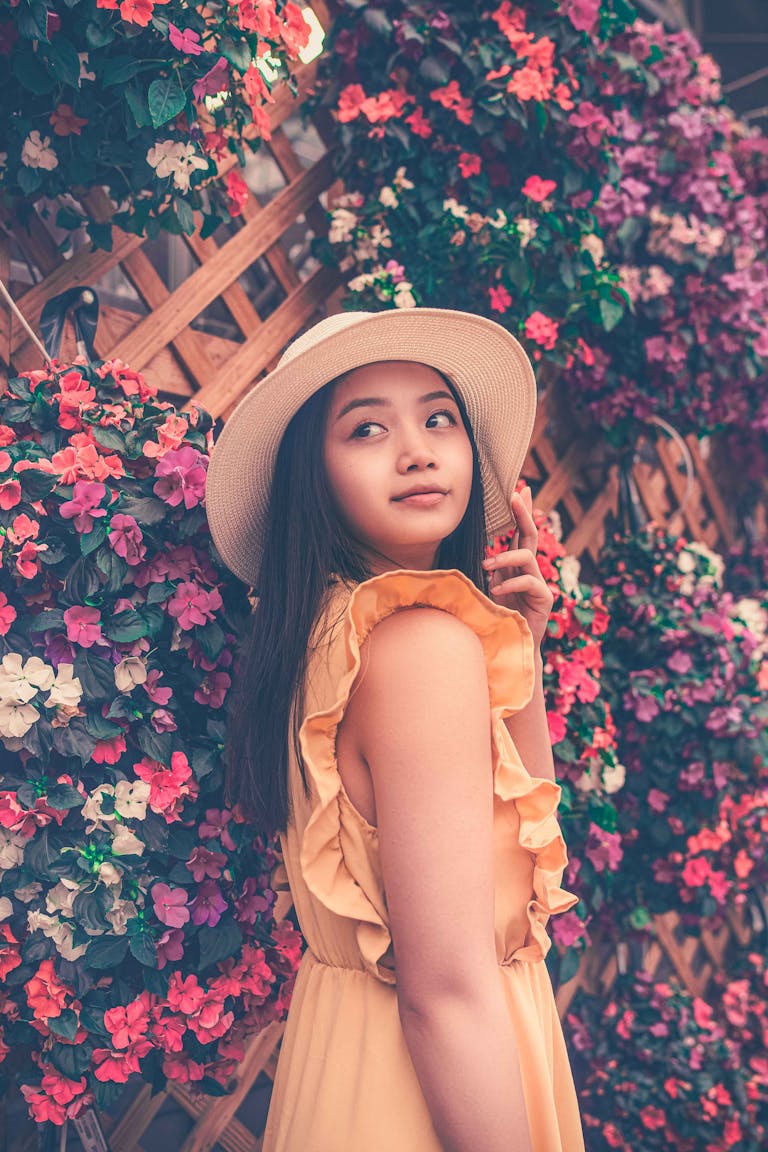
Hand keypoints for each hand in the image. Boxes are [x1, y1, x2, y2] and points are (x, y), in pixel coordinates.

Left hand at [482, 485, 552, 648]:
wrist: (507, 646)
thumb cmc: (493, 617)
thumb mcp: (483, 588)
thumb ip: (484, 571)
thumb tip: (473, 551)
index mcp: (516, 565)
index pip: (520, 532)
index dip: (522, 511)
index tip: (522, 490)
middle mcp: (529, 570)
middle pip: (530, 534)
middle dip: (524, 513)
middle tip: (515, 494)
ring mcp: (538, 583)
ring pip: (526, 556)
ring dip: (504, 557)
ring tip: (486, 566)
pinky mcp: (543, 599)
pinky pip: (529, 582)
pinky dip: (510, 583)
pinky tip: (495, 590)